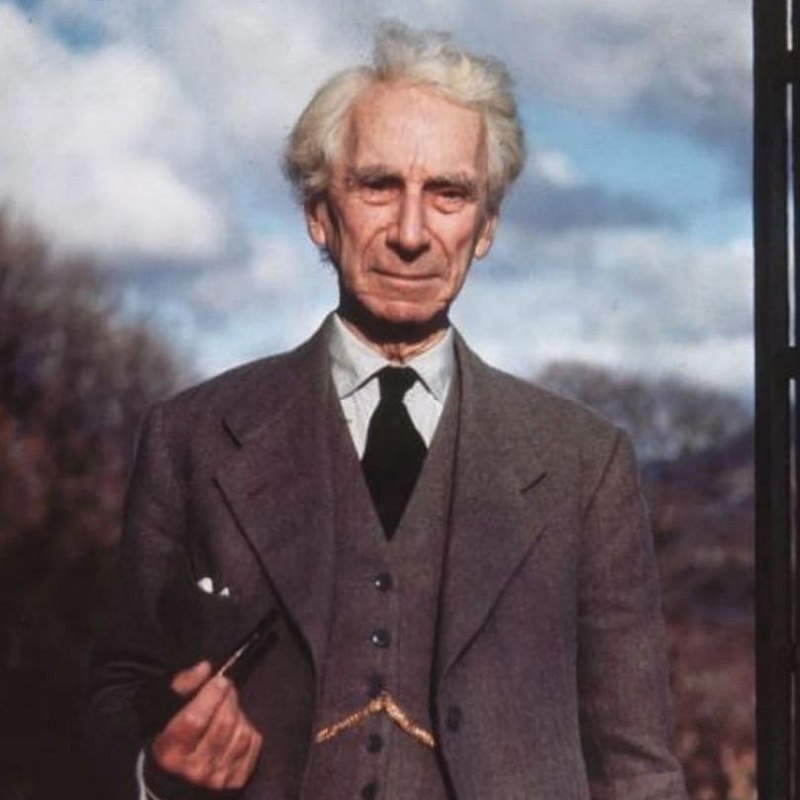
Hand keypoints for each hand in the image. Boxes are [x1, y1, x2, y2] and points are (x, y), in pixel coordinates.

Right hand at [150, 661, 262, 790]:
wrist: (181, 777)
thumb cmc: (175, 736)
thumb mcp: (167, 709)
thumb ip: (183, 684)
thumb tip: (205, 668)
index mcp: (171, 750)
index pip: (195, 720)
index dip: (211, 695)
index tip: (219, 680)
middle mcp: (194, 769)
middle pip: (223, 723)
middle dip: (229, 698)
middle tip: (227, 688)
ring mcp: (217, 777)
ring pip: (241, 732)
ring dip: (239, 712)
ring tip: (230, 707)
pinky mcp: (237, 779)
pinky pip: (253, 743)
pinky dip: (249, 728)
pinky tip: (237, 725)